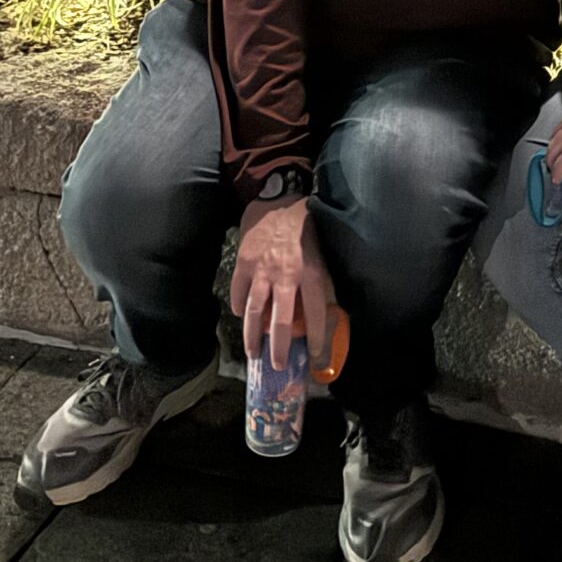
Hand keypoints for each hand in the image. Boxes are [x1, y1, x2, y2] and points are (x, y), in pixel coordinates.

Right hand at [230, 195, 334, 370]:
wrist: (279, 195)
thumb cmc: (306, 227)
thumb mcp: (321, 254)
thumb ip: (318, 283)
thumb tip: (317, 315)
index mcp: (312, 272)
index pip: (317, 315)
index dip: (318, 340)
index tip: (316, 360)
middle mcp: (287, 275)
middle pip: (282, 322)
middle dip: (280, 348)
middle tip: (278, 366)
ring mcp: (263, 270)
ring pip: (256, 312)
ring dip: (253, 337)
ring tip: (253, 353)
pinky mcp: (244, 262)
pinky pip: (239, 293)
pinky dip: (240, 308)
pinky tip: (242, 316)